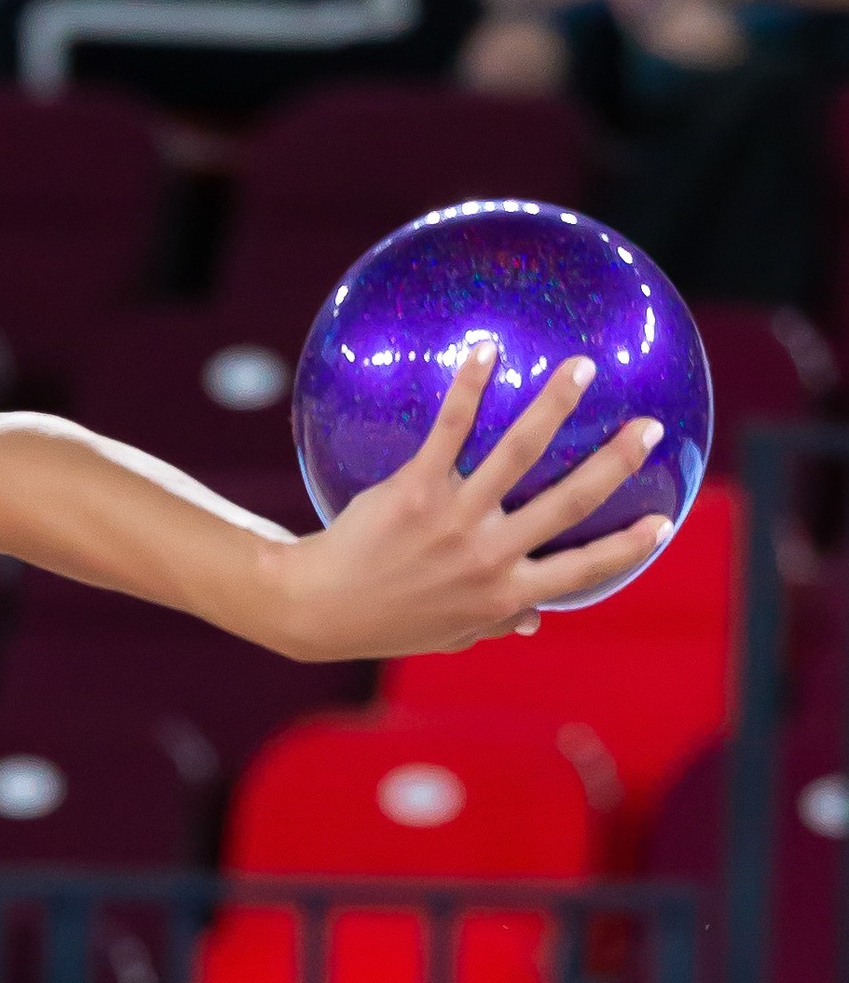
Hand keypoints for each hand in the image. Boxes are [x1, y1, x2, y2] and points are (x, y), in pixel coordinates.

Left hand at [270, 343, 670, 661]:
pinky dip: (471, 387)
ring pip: (518, 454)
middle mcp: (489, 556)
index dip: (627, 547)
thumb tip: (538, 621)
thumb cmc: (387, 621)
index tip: (665, 521)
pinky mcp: (415, 489)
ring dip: (555, 405)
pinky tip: (487, 349)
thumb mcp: (450, 633)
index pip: (582, 569)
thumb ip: (497, 623)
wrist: (317, 608)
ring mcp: (453, 520)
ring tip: (582, 368)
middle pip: (569, 501)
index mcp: (506, 593)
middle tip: (649, 427)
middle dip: (616, 461)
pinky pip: (449, 430)